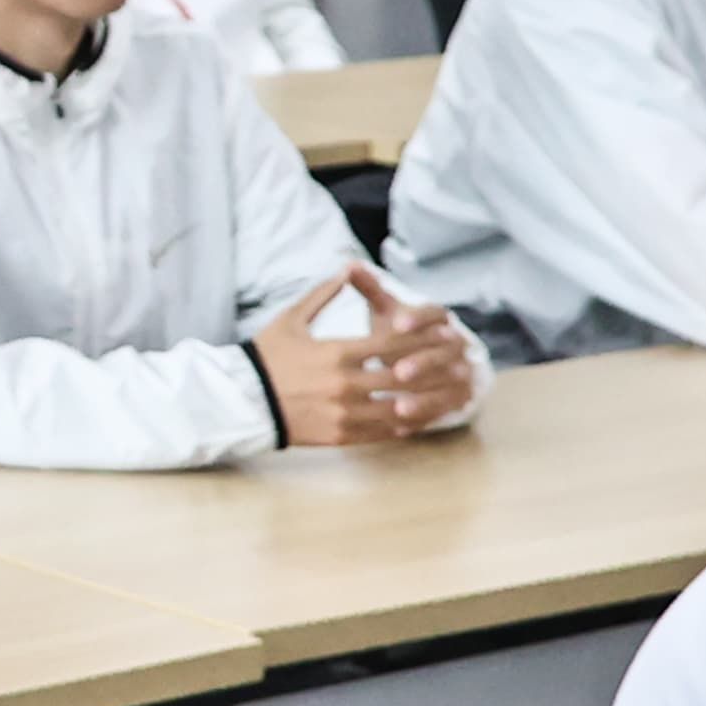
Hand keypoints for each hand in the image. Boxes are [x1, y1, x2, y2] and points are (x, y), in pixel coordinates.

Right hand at [252, 265, 476, 446]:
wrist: (244, 402)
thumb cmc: (266, 357)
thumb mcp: (292, 319)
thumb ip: (323, 294)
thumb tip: (346, 269)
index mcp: (338, 352)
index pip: (394, 343)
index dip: (424, 337)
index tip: (447, 333)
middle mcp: (346, 384)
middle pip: (404, 376)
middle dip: (437, 369)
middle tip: (461, 364)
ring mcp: (345, 413)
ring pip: (400, 408)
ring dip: (429, 400)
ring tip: (451, 395)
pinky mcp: (340, 436)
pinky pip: (381, 432)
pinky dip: (404, 424)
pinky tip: (417, 417)